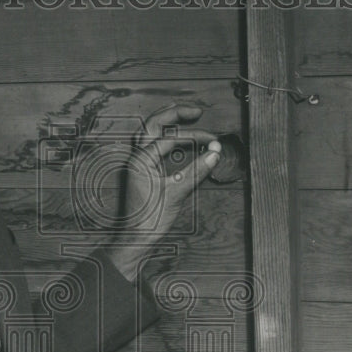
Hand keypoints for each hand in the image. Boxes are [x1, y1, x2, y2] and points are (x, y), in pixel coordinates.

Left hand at [104, 103, 220, 279]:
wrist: (136, 239)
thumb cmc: (151, 220)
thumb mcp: (177, 193)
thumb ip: (197, 171)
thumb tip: (215, 153)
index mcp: (141, 160)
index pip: (170, 138)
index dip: (194, 136)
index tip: (214, 141)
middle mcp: (136, 158)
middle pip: (153, 124)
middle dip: (175, 114)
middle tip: (197, 111)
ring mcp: (137, 164)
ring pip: (149, 133)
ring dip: (166, 122)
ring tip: (183, 115)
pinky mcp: (141, 172)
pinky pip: (151, 146)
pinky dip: (165, 138)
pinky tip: (176, 140)